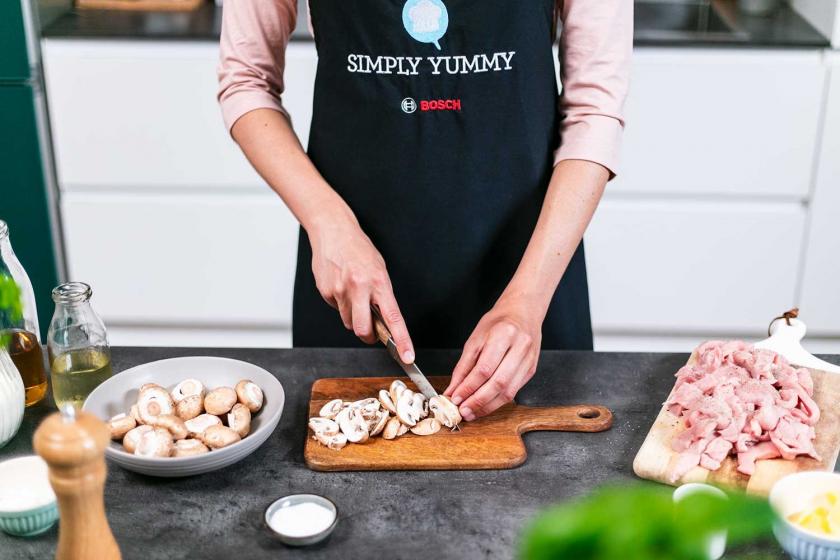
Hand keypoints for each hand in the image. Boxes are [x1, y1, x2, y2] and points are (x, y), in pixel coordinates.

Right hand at [309, 218, 413, 362]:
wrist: (333, 230)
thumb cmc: (359, 249)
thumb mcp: (379, 269)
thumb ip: (381, 295)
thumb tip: (383, 320)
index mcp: (378, 282)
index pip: (393, 318)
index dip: (401, 340)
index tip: (407, 356)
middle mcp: (359, 288)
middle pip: (363, 330)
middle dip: (368, 336)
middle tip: (372, 332)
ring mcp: (340, 291)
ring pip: (348, 321)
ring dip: (353, 316)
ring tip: (354, 294)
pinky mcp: (326, 291)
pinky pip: (336, 308)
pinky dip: (340, 304)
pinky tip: (341, 286)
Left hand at [444, 295, 541, 420]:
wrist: (523, 312)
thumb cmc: (498, 322)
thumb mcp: (475, 338)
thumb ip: (464, 366)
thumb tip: (453, 389)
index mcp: (503, 334)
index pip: (484, 368)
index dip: (469, 387)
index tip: (455, 398)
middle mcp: (520, 347)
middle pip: (498, 383)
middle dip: (478, 401)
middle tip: (463, 411)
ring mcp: (529, 360)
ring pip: (508, 391)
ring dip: (488, 406)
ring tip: (472, 412)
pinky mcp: (531, 370)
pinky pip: (514, 391)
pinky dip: (498, 401)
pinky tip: (486, 405)